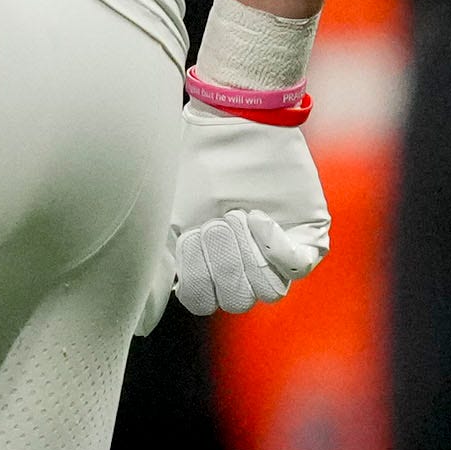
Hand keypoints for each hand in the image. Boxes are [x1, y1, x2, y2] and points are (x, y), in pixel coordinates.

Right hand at [163, 100, 328, 316]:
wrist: (231, 125)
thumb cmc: (192, 166)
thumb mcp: (164, 220)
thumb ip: (157, 270)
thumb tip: (142, 324)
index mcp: (210, 262)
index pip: (207, 301)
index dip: (197, 279)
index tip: (188, 238)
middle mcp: (245, 260)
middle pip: (239, 300)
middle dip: (222, 265)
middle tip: (213, 224)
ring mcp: (279, 249)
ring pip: (270, 289)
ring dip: (247, 255)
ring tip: (235, 216)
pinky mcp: (308, 232)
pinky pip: (299, 264)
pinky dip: (274, 246)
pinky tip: (257, 217)